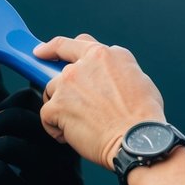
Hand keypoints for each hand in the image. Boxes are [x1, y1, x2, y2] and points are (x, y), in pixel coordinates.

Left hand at [33, 34, 165, 169]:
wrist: (137, 140)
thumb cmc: (143, 116)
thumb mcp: (138, 78)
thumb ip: (115, 69)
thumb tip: (106, 75)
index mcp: (103, 55)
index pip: (69, 44)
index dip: (52, 49)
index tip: (41, 52)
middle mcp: (83, 64)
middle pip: (60, 73)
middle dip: (66, 88)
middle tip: (75, 105)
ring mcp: (67, 84)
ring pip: (52, 92)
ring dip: (61, 107)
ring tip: (82, 123)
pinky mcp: (57, 106)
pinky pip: (46, 116)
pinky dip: (55, 128)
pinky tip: (72, 135)